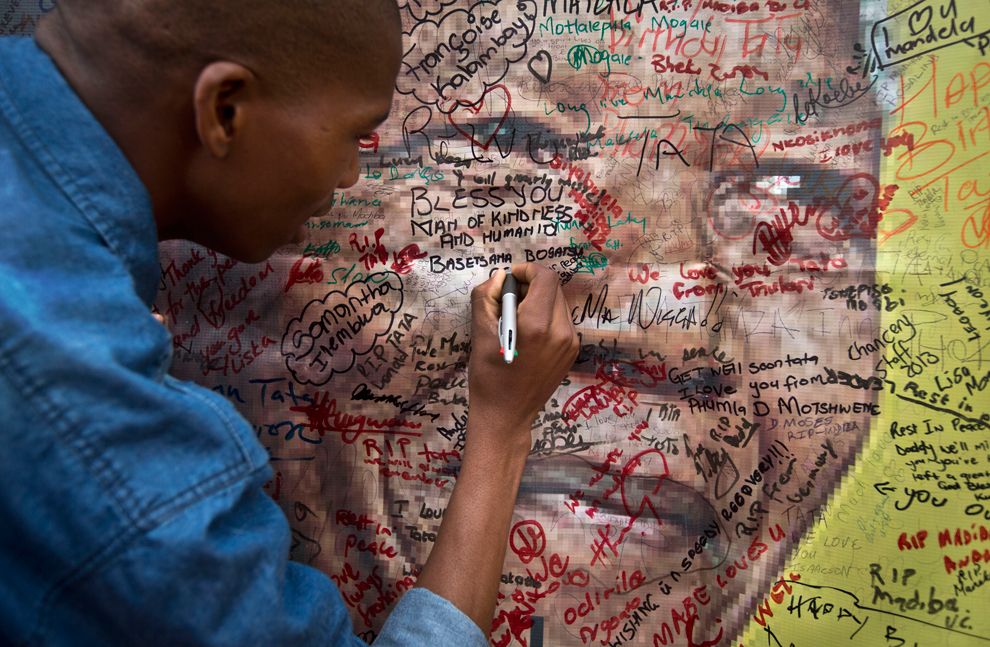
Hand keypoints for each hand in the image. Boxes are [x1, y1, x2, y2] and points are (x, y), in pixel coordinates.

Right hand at [466, 263, 578, 456]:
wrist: (505, 414)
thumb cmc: (489, 375)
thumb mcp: (480, 332)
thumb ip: (486, 296)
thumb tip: (500, 277)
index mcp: (536, 325)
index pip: (545, 277)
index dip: (528, 270)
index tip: (511, 278)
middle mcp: (560, 332)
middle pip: (553, 288)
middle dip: (531, 285)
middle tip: (509, 299)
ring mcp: (570, 343)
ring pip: (558, 303)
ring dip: (539, 301)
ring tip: (518, 319)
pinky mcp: (572, 352)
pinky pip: (562, 321)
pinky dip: (546, 317)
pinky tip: (529, 335)